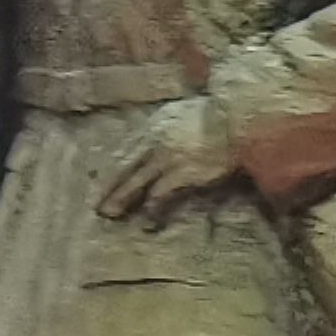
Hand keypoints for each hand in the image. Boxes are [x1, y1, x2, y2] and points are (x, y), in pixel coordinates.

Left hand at [93, 98, 244, 221]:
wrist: (239, 118)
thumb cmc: (218, 116)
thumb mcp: (185, 114)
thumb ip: (170, 127)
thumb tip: (159, 140)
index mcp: (154, 124)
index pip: (125, 149)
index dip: (111, 168)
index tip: (99, 182)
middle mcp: (154, 138)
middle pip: (125, 165)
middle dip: (109, 186)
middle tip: (96, 205)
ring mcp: (167, 156)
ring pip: (136, 181)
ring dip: (122, 199)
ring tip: (111, 214)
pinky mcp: (182, 173)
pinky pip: (160, 194)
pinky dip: (152, 209)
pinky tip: (147, 221)